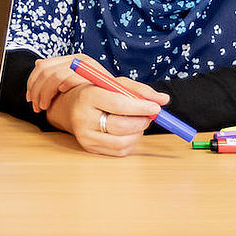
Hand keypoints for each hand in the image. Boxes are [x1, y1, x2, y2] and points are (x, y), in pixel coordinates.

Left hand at [26, 54, 95, 111]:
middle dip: (36, 90)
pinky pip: (68, 77)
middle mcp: (78, 59)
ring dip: (44, 93)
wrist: (118, 100)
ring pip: (53, 75)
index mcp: (71, 60)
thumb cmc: (93, 97)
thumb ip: (57, 75)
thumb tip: (37, 63)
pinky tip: (56, 99)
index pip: (43, 65)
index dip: (32, 82)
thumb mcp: (72, 85)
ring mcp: (85, 65)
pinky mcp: (92, 73)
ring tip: (43, 107)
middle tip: (36, 106)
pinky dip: (59, 88)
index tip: (30, 98)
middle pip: (45, 70)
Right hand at [46, 76, 169, 157]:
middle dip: (141, 121)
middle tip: (149, 115)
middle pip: (121, 125)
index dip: (140, 107)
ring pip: (122, 141)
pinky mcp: (89, 148)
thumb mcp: (115, 84)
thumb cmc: (98, 93)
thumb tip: (163, 100)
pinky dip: (131, 142)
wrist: (71, 107)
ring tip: (136, 122)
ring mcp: (85, 136)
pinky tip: (128, 131)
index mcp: (88, 96)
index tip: (156, 108)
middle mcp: (83, 118)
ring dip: (137, 133)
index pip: (117, 104)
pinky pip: (119, 151)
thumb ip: (140, 90)